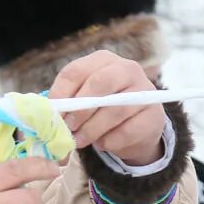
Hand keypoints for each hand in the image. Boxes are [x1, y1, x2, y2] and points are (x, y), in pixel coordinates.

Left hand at [49, 50, 166, 165]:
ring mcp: (144, 91)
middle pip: (99, 84)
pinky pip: (127, 131)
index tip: (53, 113)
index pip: (77, 70)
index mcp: (103, 60)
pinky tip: (103, 144)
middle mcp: (126, 69)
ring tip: (80, 141)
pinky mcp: (153, 116)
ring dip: (92, 129)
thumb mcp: (85, 99)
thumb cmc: (103, 109)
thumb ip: (68, 101)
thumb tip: (50, 112)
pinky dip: (110, 141)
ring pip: (114, 110)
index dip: (61, 93)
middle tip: (68, 127)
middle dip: (79, 109)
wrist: (136, 127)